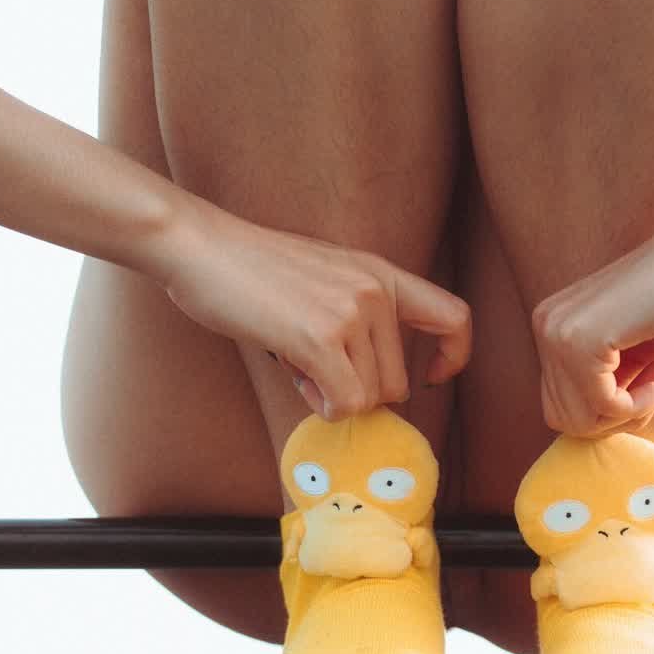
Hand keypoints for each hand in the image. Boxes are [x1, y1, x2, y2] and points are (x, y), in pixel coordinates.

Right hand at [149, 200, 470, 419]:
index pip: (454, 318)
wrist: (199, 248)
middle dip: (357, 392)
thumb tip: (372, 391)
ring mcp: (351, 312)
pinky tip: (294, 375)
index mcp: (380, 273)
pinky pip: (344, 404)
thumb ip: (355, 320)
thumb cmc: (249, 271)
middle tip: (312, 367)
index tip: (428, 377)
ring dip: (332, 397)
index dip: (452, 357)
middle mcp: (375, 290)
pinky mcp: (321, 337)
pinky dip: (321, 406)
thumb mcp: (323, 280)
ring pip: (369, 399)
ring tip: (296, 359)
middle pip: (397, 384)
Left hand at [531, 153, 653, 435]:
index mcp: (553, 324)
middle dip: (613, 415)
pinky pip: (602, 405)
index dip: (608, 408)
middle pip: (563, 417)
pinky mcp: (580, 339)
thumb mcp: (636, 353)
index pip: (560, 403)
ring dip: (626, 410)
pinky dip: (636, 404)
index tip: (647, 380)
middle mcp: (546, 325)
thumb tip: (591, 428)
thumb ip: (609, 384)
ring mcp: (557, 331)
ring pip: (578, 419)